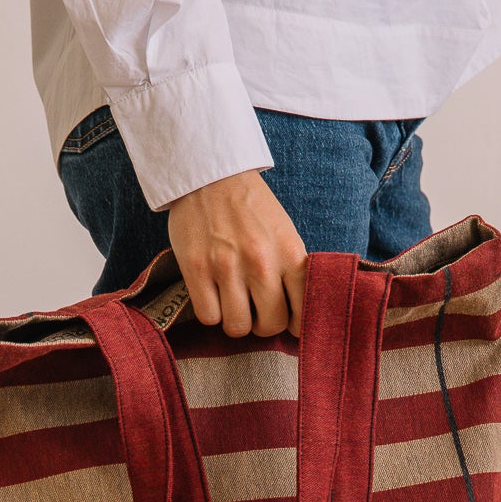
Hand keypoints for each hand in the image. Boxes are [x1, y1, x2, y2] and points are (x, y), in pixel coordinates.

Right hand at [167, 170, 306, 338]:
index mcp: (289, 253)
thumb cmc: (251, 209)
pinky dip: (211, 312)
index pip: (303, 312)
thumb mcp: (284, 234)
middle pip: (270, 326)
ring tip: (233, 302)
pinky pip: (208, 317)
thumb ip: (292, 271)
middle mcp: (261, 262)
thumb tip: (296, 317)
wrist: (210, 175)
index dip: (295, 324)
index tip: (287, 319)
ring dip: (235, 320)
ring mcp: (227, 266)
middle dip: (263, 324)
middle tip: (255, 309)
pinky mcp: (196, 268)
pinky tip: (213, 294)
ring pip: (237, 326)